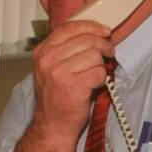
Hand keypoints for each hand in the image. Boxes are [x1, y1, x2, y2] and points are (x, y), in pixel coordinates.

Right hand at [29, 20, 115, 142]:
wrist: (52, 125)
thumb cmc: (57, 97)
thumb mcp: (53, 67)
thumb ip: (66, 49)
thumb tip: (94, 33)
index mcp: (42, 51)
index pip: (69, 27)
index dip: (91, 26)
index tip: (104, 31)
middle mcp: (48, 59)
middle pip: (86, 40)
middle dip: (103, 45)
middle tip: (109, 53)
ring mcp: (59, 72)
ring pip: (94, 55)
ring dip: (101, 65)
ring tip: (96, 74)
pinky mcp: (73, 86)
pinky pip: (99, 72)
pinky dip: (101, 79)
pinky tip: (94, 85)